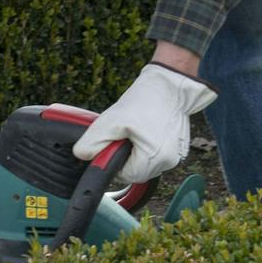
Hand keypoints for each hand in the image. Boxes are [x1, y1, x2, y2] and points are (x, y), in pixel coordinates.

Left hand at [74, 62, 218, 184]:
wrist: (170, 87)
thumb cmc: (145, 100)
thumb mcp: (111, 120)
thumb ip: (93, 141)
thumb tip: (82, 155)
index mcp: (154, 158)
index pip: (126, 176)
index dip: (116, 161)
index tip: (117, 143)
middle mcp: (168, 161)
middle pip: (137, 172)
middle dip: (127, 157)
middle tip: (127, 135)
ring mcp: (176, 156)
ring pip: (147, 165)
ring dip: (138, 152)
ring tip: (138, 131)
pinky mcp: (180, 149)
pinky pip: (158, 156)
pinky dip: (150, 147)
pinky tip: (149, 131)